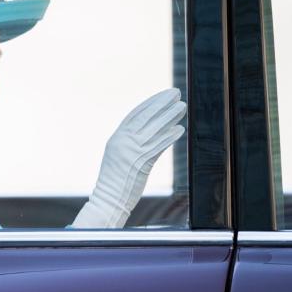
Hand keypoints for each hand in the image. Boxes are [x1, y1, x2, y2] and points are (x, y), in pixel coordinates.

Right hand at [72, 88, 185, 228]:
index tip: (163, 95)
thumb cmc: (114, 180)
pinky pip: (158, 146)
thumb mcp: (118, 155)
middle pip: (146, 117)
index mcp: (116, 137)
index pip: (135, 114)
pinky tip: (180, 129)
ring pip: (154, 129)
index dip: (151, 103)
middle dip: (162, 103)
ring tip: (182, 107)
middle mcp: (123, 141)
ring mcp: (132, 152)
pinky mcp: (141, 163)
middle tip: (176, 93)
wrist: (109, 198)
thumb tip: (147, 132)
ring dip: (170, 117)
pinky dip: (169, 137)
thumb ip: (129, 142)